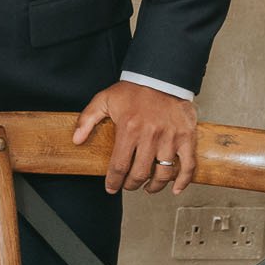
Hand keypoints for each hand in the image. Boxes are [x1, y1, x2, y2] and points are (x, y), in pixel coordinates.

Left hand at [72, 81, 196, 194]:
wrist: (161, 76)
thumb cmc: (133, 89)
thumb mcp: (104, 99)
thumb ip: (87, 119)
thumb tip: (76, 140)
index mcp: (129, 128)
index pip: (119, 165)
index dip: (113, 181)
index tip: (111, 188)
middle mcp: (150, 136)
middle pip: (140, 173)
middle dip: (131, 184)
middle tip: (128, 186)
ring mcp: (170, 138)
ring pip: (163, 173)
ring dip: (154, 186)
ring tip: (148, 187)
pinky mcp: (186, 137)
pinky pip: (188, 165)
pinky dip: (183, 181)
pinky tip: (175, 189)